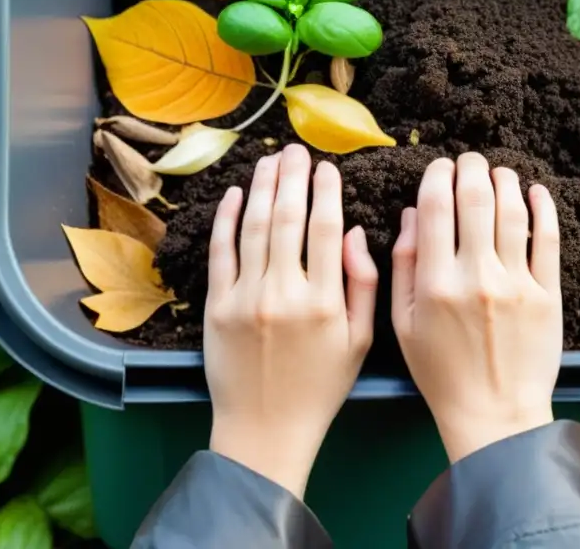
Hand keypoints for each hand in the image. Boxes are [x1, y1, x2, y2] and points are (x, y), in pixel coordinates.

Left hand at [203, 144, 377, 498]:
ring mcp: (245, 297)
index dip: (326, 191)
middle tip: (296, 149)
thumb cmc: (321, 387)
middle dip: (292, 177)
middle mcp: (284, 292)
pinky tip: (233, 194)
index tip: (327, 167)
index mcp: (325, 301)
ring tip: (269, 160)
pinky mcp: (216, 306)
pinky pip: (221, 252)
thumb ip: (363, 284)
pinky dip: (225, 219)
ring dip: (261, 188)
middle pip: (286, 218)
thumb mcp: (359, 341)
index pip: (325, 229)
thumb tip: (355, 232)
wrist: (266, 430)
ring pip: (252, 227)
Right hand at [391, 153, 561, 462]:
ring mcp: (516, 283)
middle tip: (470, 161)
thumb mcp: (403, 323)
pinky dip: (543, 208)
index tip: (439, 167)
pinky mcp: (547, 294)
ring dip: (505, 181)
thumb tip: (413, 214)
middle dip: (472, 168)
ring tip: (498, 173)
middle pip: (476, 199)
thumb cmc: (440, 371)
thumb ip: (402, 266)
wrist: (494, 413)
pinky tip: (535, 191)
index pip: (437, 207)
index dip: (438, 175)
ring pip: (512, 212)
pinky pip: (548, 239)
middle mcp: (476, 276)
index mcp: (435, 282)